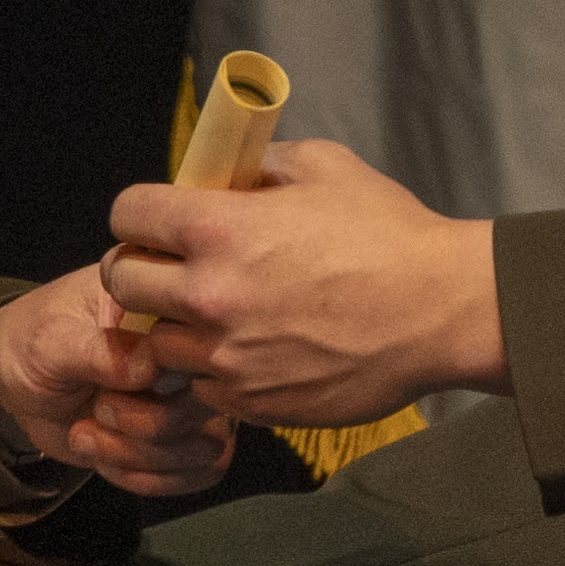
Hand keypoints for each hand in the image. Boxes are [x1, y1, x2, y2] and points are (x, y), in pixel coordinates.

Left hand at [0, 265, 235, 494]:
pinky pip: (202, 470)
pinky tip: (107, 460)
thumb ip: (99, 352)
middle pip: (208, 403)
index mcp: (165, 306)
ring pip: (207, 446)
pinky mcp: (181, 435)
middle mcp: (189, 350)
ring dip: (140, 456)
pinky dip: (149, 479)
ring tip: (88, 436)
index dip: (168, 377)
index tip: (118, 384)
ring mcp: (188, 394)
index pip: (205, 341)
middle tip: (98, 411)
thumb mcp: (50, 341)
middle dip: (145, 425)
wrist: (13, 382)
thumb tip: (152, 367)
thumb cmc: (32, 344)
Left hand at [97, 136, 505, 424]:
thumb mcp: (324, 168)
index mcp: (219, 228)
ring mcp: (225, 355)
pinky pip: (201, 387)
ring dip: (176, 327)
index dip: (140, 213)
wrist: (441, 312)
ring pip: (157, 343)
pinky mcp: (250, 401)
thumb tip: (228, 171)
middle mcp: (209, 294)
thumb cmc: (390, 233)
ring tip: (217, 316)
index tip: (157, 220)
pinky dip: (214, 371)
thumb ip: (261, 164)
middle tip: (173, 269)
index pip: (128, 213)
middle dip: (141, 270)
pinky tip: (251, 350)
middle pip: (122, 283)